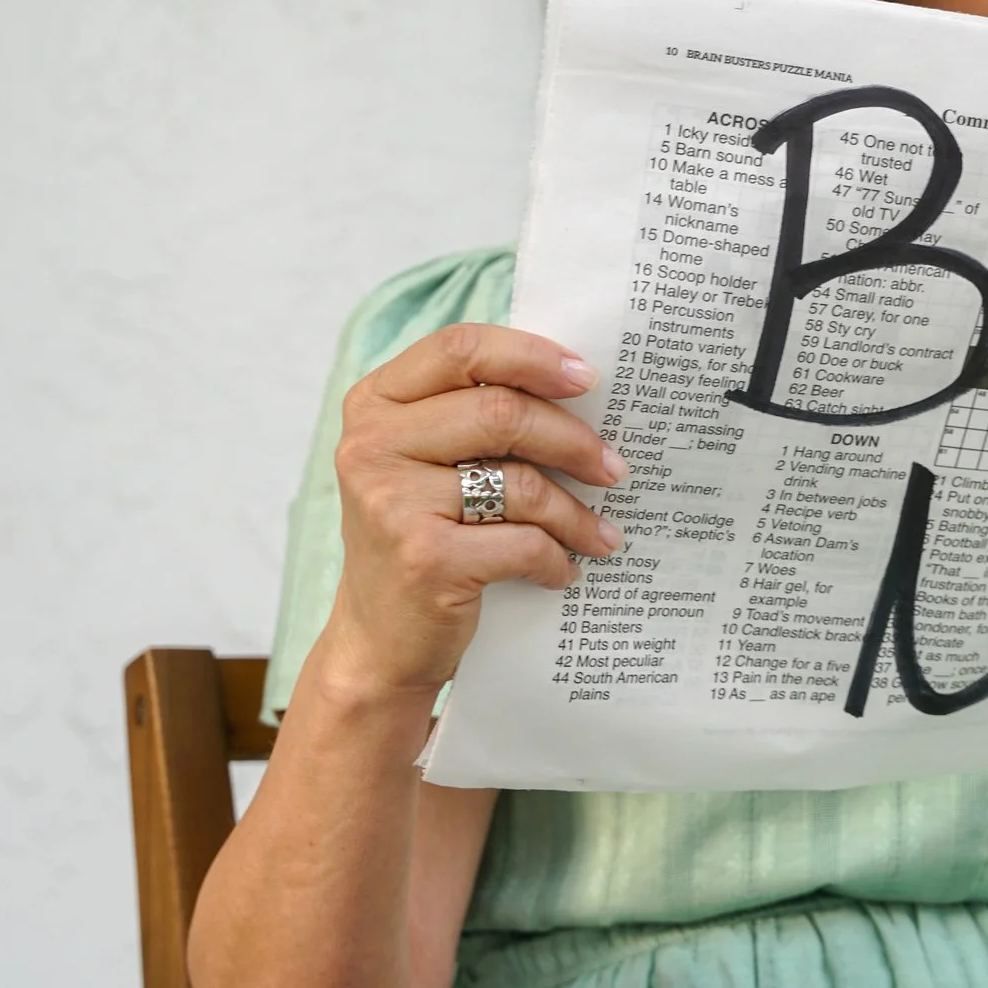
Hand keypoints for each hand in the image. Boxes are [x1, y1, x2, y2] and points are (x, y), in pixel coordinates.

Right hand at [317, 323, 626, 698]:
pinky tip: (563, 570)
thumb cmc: (421, 536)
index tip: (588, 378)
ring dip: (575, 512)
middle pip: (502, 412)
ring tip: (600, 532)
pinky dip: (555, 559)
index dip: (532, 355)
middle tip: (615, 468)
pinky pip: (522, 543)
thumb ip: (473, 415)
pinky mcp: (423, 559)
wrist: (378, 640)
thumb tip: (578, 384)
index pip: (461, 347)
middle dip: (574, 440)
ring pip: (520, 483)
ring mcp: (392, 502)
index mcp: (376, 403)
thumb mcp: (427, 462)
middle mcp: (372, 445)